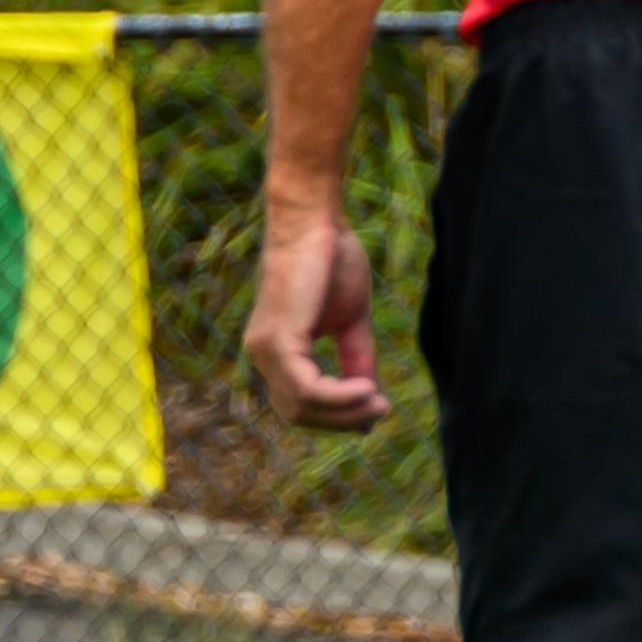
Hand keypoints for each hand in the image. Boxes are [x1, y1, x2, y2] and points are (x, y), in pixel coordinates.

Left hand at [244, 199, 389, 430]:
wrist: (314, 221)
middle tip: (380, 409)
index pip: (298, 404)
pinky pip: (307, 388)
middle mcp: (261, 355)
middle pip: (298, 413)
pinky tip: (366, 389)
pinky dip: (339, 397)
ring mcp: (265, 349)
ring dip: (345, 411)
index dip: (335, 416)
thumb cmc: (331, 261)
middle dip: (342, 420)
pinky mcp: (278, 339)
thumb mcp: (350, 321)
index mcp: (275, 352)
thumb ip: (355, 359)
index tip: (374, 410)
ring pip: (302, 406)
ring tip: (376, 400)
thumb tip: (369, 399)